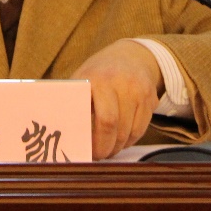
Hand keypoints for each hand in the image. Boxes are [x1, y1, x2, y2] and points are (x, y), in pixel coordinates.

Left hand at [72, 39, 164, 159]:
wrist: (130, 55)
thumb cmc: (99, 73)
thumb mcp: (82, 80)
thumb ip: (73, 102)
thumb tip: (59, 130)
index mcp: (99, 80)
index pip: (105, 119)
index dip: (97, 141)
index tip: (90, 153)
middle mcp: (123, 84)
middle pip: (118, 129)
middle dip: (108, 148)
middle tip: (99, 155)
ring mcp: (140, 91)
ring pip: (131, 132)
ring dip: (119, 146)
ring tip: (108, 148)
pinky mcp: (151, 98)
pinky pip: (142, 128)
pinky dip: (130, 139)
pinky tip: (120, 139)